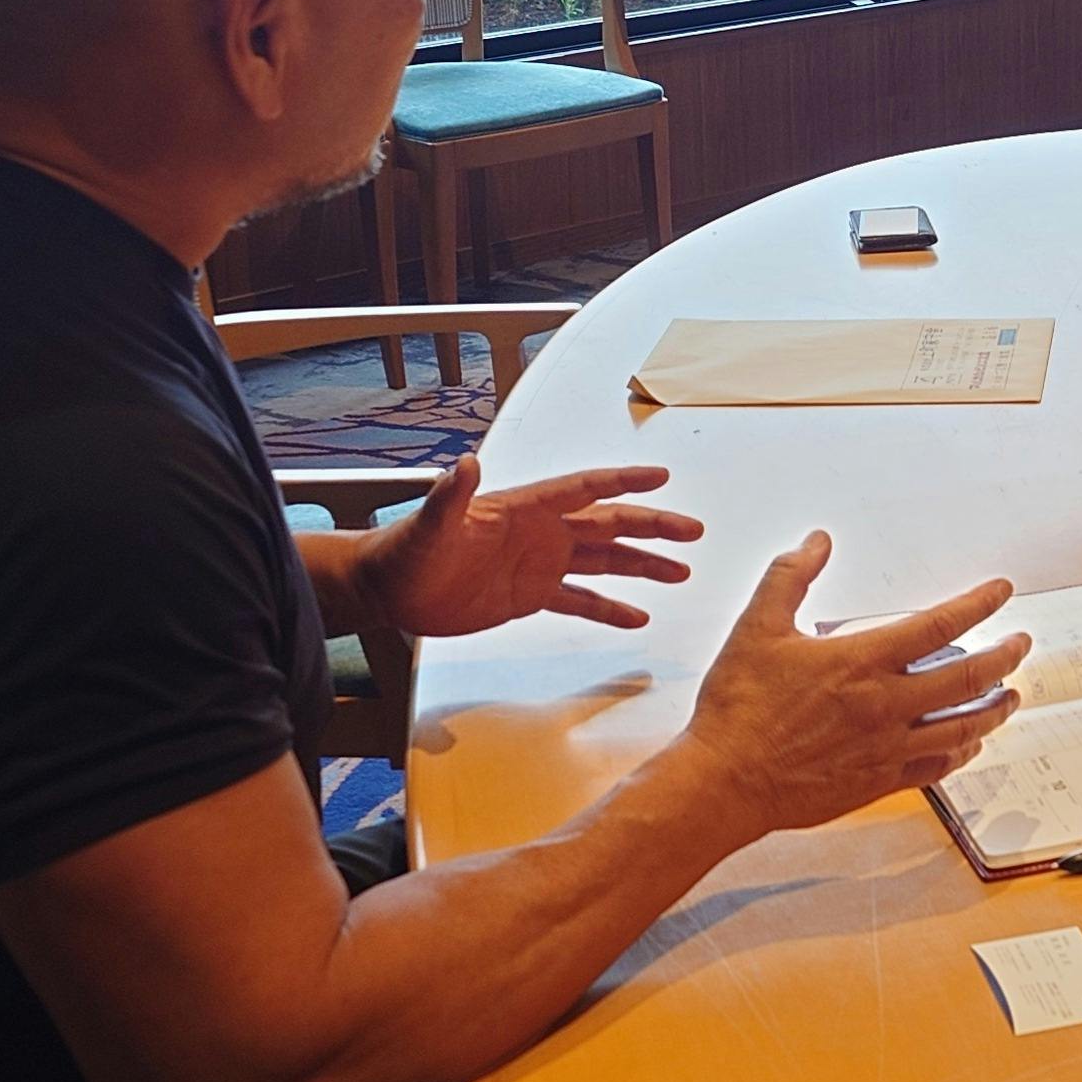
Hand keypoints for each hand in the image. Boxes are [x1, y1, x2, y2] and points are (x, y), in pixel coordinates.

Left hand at [346, 457, 701, 639]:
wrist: (389, 590)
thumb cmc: (405, 551)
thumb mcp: (428, 526)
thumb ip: (450, 497)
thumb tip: (464, 463)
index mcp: (524, 509)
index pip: (583, 489)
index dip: (622, 482)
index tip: (659, 476)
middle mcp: (541, 533)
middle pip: (608, 524)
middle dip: (652, 526)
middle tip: (692, 531)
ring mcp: (539, 564)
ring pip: (604, 561)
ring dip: (642, 565)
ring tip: (681, 572)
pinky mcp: (530, 596)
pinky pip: (579, 600)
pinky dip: (609, 609)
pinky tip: (638, 618)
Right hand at [677, 542, 1028, 836]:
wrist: (724, 782)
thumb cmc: (737, 708)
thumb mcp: (756, 627)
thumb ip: (789, 577)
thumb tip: (816, 541)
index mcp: (862, 661)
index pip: (941, 624)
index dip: (979, 604)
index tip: (1002, 591)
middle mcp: (885, 705)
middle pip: (969, 677)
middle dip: (1005, 657)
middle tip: (1022, 643)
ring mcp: (887, 747)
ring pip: (963, 727)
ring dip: (994, 709)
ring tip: (1012, 696)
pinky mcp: (879, 782)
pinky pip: (937, 767)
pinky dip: (962, 752)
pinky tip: (970, 744)